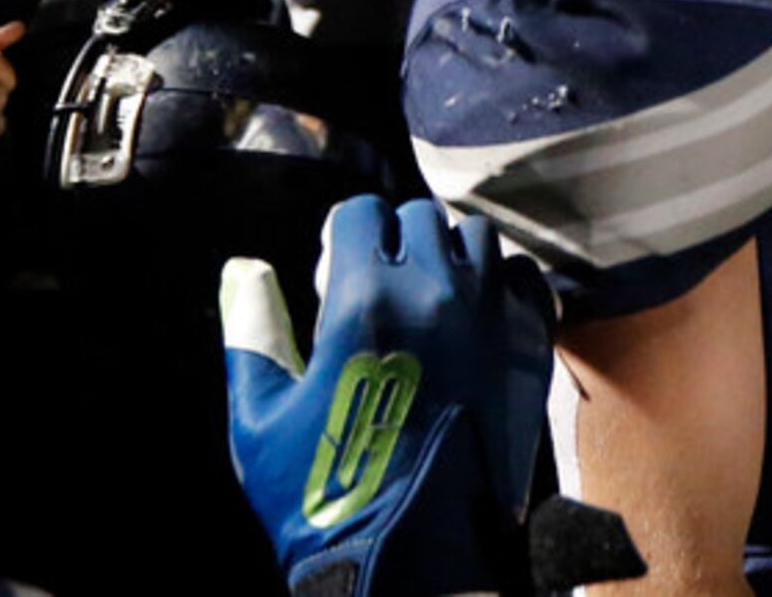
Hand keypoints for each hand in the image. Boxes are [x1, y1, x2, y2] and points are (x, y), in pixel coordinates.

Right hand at [223, 197, 556, 596]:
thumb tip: (243, 269)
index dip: (341, 236)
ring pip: (477, 238)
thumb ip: (252, 331)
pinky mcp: (528, 347)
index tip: (332, 274)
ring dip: (448, 252)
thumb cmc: (322, 495)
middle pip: (421, 217)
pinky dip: (500, 282)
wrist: (413, 559)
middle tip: (375, 288)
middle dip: (392, 239)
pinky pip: (524, 279)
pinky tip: (474, 315)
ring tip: (426, 296)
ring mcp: (491, 317)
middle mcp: (437, 292)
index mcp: (366, 299)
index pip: (363, 212)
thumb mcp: (260, 418)